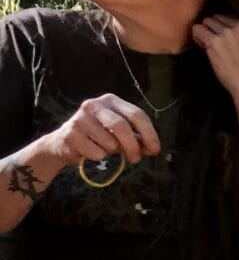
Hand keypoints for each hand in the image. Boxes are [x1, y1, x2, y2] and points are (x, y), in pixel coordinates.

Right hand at [41, 93, 161, 166]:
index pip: (136, 114)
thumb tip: (153, 149)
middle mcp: (94, 105)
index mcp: (110, 100)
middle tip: (136, 159)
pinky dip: (99, 156)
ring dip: (112, 151)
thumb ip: (137, 138)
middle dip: (133, 146)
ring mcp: (80, 118)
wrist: (63, 143)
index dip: (149, 133)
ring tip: (105, 148)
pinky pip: (97, 153)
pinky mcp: (71, 134)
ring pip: (109, 142)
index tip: (155, 149)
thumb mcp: (119, 133)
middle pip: (121, 126)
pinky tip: (90, 150)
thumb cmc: (97, 136)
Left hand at [192, 15, 238, 99]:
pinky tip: (204, 48)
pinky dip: (197, 38)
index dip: (218, 28)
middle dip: (210, 29)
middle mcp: (235, 26)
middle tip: (212, 44)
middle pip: (212, 18)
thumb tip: (217, 28)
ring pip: (204, 23)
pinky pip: (197, 30)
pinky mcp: (214, 42)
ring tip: (208, 47)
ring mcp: (225, 33)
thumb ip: (235, 33)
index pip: (222, 17)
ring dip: (203, 33)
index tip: (220, 39)